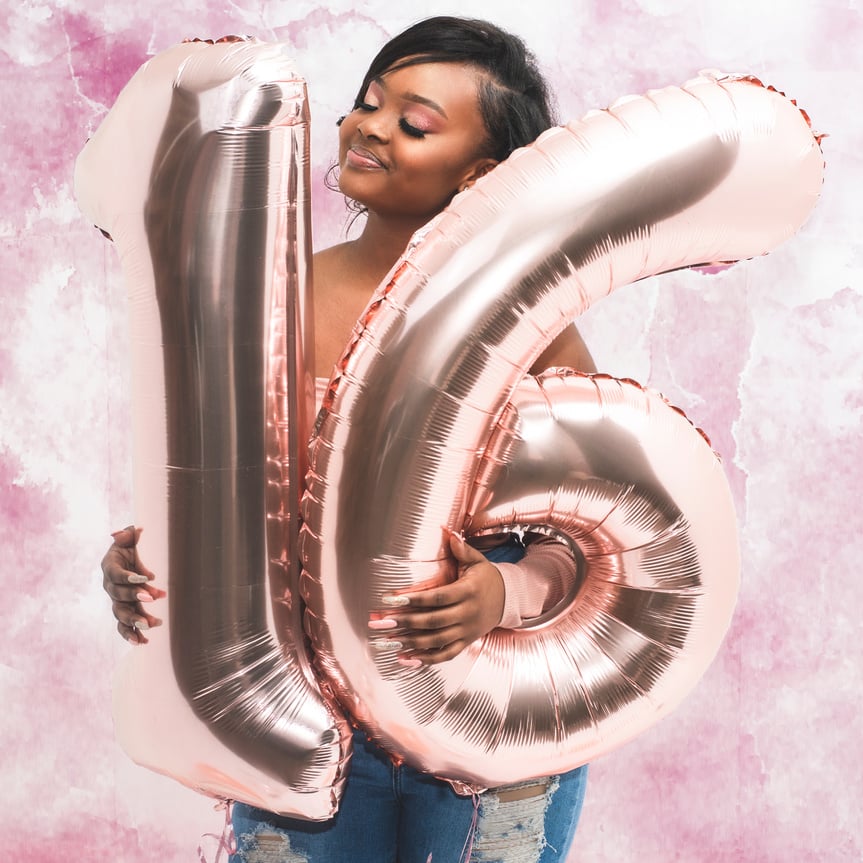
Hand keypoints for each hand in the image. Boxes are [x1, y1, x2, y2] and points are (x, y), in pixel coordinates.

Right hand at [101, 526, 164, 643]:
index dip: (129, 578)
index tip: (147, 578)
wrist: (127, 557)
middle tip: (151, 599)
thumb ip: (129, 534)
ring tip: (149, 626)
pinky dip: (132, 635)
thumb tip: (135, 530)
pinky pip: (124, 626)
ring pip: (121, 614)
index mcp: (110, 567)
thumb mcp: (129, 536)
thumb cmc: (130, 545)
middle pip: (118, 596)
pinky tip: (144, 642)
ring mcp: (117, 600)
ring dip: (134, 621)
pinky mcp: (125, 610)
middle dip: (134, 597)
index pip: (117, 575)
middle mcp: (110, 586)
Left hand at [368, 531, 504, 665]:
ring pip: (436, 641)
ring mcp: (466, 631)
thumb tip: (448, 532)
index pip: (438, 597)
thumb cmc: (487, 578)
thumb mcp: (477, 561)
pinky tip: (405, 659)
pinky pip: (445, 655)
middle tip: (381, 621)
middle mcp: (467, 614)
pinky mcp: (465, 642)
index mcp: (468, 592)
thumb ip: (462, 549)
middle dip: (405, 622)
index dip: (415, 599)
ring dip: (410, 642)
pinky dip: (425, 660)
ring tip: (387, 641)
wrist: (507, 599)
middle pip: (433, 621)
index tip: (393, 599)